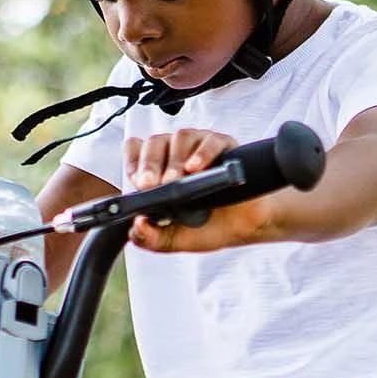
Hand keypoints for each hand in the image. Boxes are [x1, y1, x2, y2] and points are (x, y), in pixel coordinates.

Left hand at [124, 126, 278, 254]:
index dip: (133, 162)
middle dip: (149, 165)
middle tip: (150, 186)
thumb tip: (136, 226)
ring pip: (180, 138)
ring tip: (174, 182)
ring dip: (175, 161)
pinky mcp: (223, 145)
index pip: (136, 150)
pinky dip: (202, 153)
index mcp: (158, 170)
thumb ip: (149, 238)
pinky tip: (196, 169)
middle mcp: (176, 154)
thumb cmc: (207, 227)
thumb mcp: (171, 240)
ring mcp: (199, 147)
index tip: (136, 182)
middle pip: (154, 143)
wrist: (243, 228)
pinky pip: (211, 140)